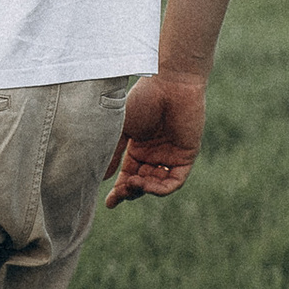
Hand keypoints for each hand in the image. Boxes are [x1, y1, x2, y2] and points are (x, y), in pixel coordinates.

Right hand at [107, 71, 206, 203]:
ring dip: (143, 189)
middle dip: (129, 192)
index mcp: (138, 148)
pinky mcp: (187, 155)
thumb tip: (101, 177)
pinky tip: (146, 183)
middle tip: (118, 194)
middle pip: (141, 183)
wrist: (170, 83)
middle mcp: (154, 154)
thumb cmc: (143, 99)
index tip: (108, 204)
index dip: (118, 192)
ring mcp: (171, 155)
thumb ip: (113, 153)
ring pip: (157, 185)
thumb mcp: (122, 128)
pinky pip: (175, 181)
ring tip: (132, 183)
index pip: (128, 176)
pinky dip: (160, 187)